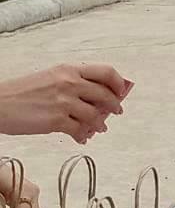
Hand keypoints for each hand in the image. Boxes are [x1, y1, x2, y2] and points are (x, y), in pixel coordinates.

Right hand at [0, 64, 129, 142]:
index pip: (106, 71)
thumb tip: (95, 94)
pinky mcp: (56, 121)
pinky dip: (84, 135)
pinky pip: (80, 130)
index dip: (118, 82)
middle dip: (114, 105)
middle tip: (117, 111)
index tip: (121, 90)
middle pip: (105, 94)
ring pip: (95, 115)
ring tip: (100, 128)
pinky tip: (82, 137)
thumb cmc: (20, 92)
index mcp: (69, 69)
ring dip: (100, 124)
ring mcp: (64, 102)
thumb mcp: (50, 77)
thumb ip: (73, 82)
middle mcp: (70, 83)